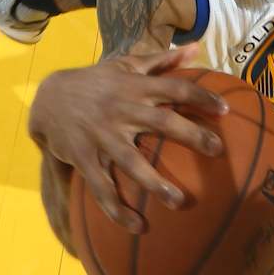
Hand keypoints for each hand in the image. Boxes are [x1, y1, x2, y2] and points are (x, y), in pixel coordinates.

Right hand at [28, 45, 228, 232]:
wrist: (48, 99)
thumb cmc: (97, 83)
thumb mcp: (126, 65)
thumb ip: (163, 60)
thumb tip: (198, 48)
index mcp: (135, 87)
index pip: (174, 88)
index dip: (201, 96)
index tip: (225, 110)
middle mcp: (122, 110)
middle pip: (162, 122)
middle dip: (191, 136)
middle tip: (218, 151)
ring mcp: (103, 137)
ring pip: (132, 163)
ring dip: (156, 183)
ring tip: (179, 201)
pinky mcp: (85, 159)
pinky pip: (102, 189)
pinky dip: (118, 210)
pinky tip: (138, 227)